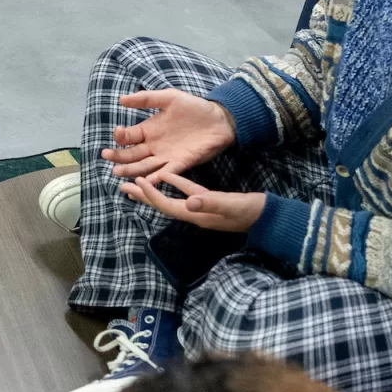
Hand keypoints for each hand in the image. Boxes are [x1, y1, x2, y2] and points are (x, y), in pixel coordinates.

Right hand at [101, 89, 236, 179]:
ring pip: (144, 166)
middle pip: (132, 154)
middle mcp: (155, 146)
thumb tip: (121, 100)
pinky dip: (154, 179)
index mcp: (149, 130)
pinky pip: (165, 173)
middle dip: (119, 156)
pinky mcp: (181, 164)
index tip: (117, 133)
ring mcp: (166, 156)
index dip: (120, 136)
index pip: (129, 137)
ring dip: (131, 170)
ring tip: (117, 172)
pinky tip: (144, 182)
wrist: (219, 119)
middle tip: (106, 156)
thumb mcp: (169, 98)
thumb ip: (146, 99)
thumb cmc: (194, 107)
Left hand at [123, 172, 264, 232]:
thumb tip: (188, 202)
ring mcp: (200, 207)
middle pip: (162, 205)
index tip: (137, 181)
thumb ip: (210, 203)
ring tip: (136, 181)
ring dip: (154, 190)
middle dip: (143, 196)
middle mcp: (194, 213)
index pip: (167, 205)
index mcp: (196, 215)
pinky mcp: (208, 200)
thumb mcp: (231, 206)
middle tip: (123, 185)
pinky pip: (186, 191)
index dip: (151, 195)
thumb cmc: (251, 212)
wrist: (267, 217)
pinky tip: (166, 174)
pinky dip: (175, 182)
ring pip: (171, 197)